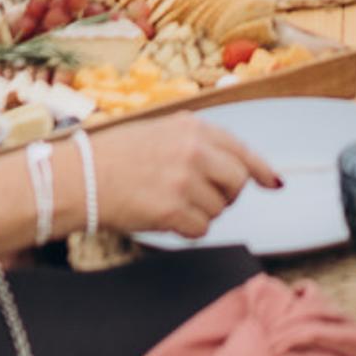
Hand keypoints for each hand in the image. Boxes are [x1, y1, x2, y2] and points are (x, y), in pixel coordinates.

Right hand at [85, 115, 277, 238]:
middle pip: (238, 182)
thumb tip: (236, 167)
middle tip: (204, 197)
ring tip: (171, 201)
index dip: (261, 169)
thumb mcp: (162, 132)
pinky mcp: (173, 209)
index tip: (273, 183)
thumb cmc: (116, 156)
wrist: (81, 176)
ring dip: (201, 212)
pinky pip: (201, 229)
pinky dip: (187, 229)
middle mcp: (194, 150)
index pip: (242, 149)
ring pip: (220, 209)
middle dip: (228, 195)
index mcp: (193, 127)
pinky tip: (165, 216)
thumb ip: (198, 144)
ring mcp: (185, 180)